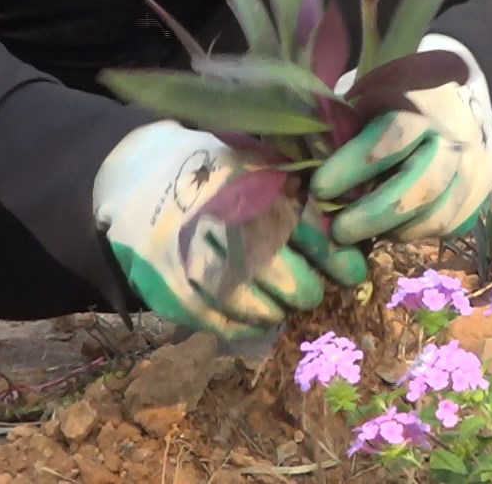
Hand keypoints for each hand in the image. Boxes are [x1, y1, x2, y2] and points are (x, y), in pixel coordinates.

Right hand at [93, 122, 367, 339]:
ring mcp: (199, 265)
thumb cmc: (214, 173)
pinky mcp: (175, 293)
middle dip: (309, 291)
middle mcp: (229, 228)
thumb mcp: (258, 165)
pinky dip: (245, 323)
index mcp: (256, 190)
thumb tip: (349, 232)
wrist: (138, 178)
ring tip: (280, 300)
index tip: (353, 273)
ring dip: (278, 309)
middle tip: (310, 289)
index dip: (339, 260)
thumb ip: (300, 195)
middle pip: (295, 283)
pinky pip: (226, 325)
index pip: (315, 235)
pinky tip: (250, 311)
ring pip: (263, 310)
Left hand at [312, 36, 491, 244]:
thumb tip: (306, 162)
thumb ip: (346, 124)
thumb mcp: (372, 93)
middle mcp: (457, 134)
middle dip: (373, 214)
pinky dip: (418, 232)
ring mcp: (477, 163)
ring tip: (365, 231)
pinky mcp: (485, 187)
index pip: (391, 137)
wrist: (464, 90)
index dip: (353, 166)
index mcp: (424, 102)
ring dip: (395, 229)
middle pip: (419, 186)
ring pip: (438, 213)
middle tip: (338, 231)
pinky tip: (394, 227)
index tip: (319, 188)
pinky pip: (451, 223)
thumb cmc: (401, 93)